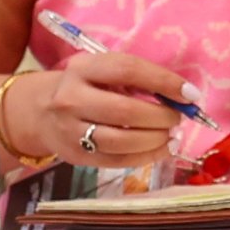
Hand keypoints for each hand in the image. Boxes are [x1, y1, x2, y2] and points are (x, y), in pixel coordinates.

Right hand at [1, 50, 193, 168]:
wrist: (39, 111)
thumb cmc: (84, 86)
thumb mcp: (101, 70)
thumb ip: (135, 78)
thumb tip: (181, 95)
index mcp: (83, 68)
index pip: (128, 70)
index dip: (163, 81)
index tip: (189, 93)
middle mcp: (72, 98)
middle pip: (126, 111)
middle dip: (161, 117)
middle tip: (177, 118)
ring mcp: (71, 130)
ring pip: (122, 141)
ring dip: (156, 140)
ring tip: (171, 135)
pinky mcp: (76, 155)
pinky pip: (117, 161)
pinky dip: (146, 157)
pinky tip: (161, 149)